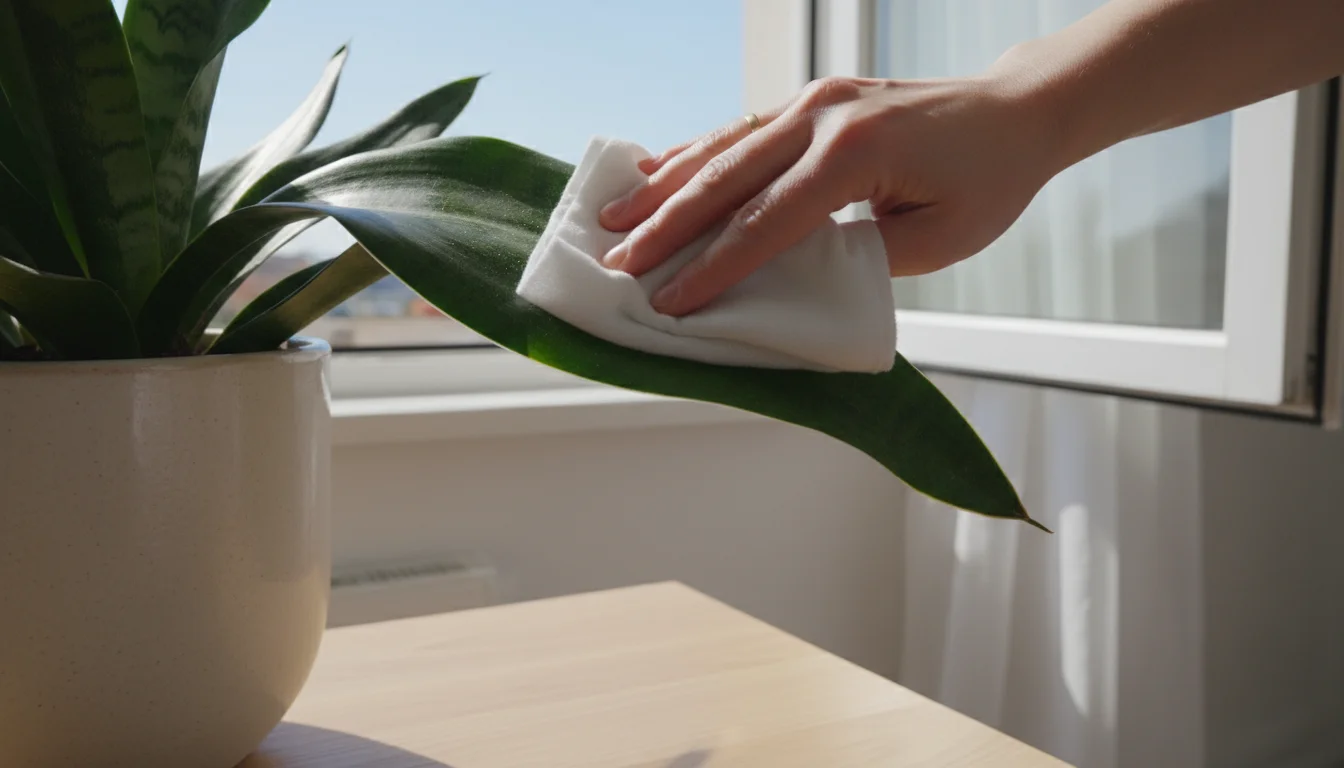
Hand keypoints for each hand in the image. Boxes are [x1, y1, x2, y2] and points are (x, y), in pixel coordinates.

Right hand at [597, 73, 1062, 315]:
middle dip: (666, 227)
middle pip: (726, 178)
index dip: (714, 268)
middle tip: (617, 265)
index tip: (671, 304)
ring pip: (722, 146)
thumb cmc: (988, 181)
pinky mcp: (812, 99)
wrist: (1016, 112)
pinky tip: (654, 168)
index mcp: (855, 153)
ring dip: (664, 185)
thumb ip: (859, 258)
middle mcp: (823, 116)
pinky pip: (740, 128)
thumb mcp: (937, 240)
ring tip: (612, 219)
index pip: (767, 222)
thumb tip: (790, 279)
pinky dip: (693, 151)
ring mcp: (813, 99)